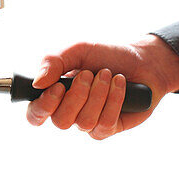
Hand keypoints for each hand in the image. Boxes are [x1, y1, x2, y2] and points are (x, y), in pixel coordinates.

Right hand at [26, 35, 178, 139]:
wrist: (143, 60)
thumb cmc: (107, 55)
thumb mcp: (78, 50)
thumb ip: (54, 61)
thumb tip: (37, 83)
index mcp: (55, 95)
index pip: (35, 114)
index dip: (42, 107)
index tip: (58, 87)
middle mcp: (69, 112)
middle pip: (60, 121)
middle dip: (77, 95)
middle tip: (89, 74)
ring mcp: (89, 123)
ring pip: (84, 122)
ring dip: (98, 94)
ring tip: (108, 74)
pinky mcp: (109, 128)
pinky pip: (104, 123)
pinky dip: (114, 99)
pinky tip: (120, 83)